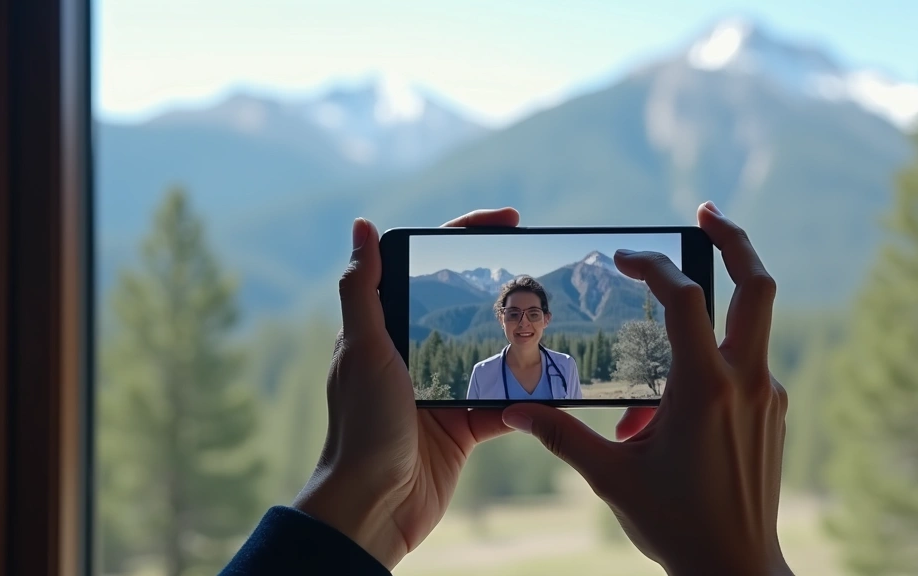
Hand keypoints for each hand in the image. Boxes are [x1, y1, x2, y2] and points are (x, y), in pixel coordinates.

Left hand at [292, 208, 518, 569]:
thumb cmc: (361, 425)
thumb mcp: (362, 349)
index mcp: (385, 328)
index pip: (426, 263)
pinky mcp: (462, 425)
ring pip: (490, 351)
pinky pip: (504, 401)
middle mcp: (411, 354)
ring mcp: (439, 389)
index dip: (466, 233)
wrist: (376, 506)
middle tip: (542, 263)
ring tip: (555, 318)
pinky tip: (554, 380)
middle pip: (465, 301)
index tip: (509, 218)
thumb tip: (363, 223)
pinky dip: (527, 394)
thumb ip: (363, 288)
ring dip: (521, 337)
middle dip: (504, 279)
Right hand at [501, 202, 792, 575]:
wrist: (738, 571)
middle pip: (758, 285)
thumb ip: (561, 434)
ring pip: (753, 324)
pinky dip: (713, 362)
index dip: (651, 267)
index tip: (622, 259)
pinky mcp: (775, 414)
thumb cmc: (676, 526)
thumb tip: (512, 410)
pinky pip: (746, 366)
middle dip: (735, 240)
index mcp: (705, 388)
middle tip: (705, 213)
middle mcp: (747, 382)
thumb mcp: (611, 478)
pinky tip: (674, 405)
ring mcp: (769, 396)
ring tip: (656, 356)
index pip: (684, 298)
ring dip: (714, 310)